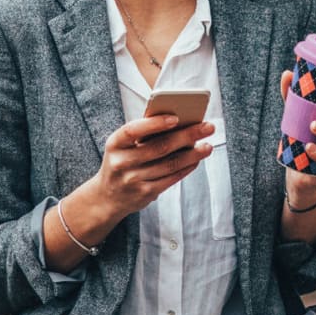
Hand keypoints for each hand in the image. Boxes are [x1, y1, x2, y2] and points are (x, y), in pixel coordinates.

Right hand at [91, 114, 214, 222]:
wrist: (107, 197)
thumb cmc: (122, 162)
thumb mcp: (123, 146)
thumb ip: (144, 134)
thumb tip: (180, 123)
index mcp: (115, 144)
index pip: (133, 130)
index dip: (154, 124)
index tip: (176, 117)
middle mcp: (121, 162)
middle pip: (159, 147)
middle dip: (187, 135)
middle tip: (208, 127)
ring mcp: (133, 180)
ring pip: (169, 164)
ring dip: (192, 154)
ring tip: (208, 145)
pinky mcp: (145, 194)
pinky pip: (171, 179)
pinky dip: (186, 168)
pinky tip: (196, 160)